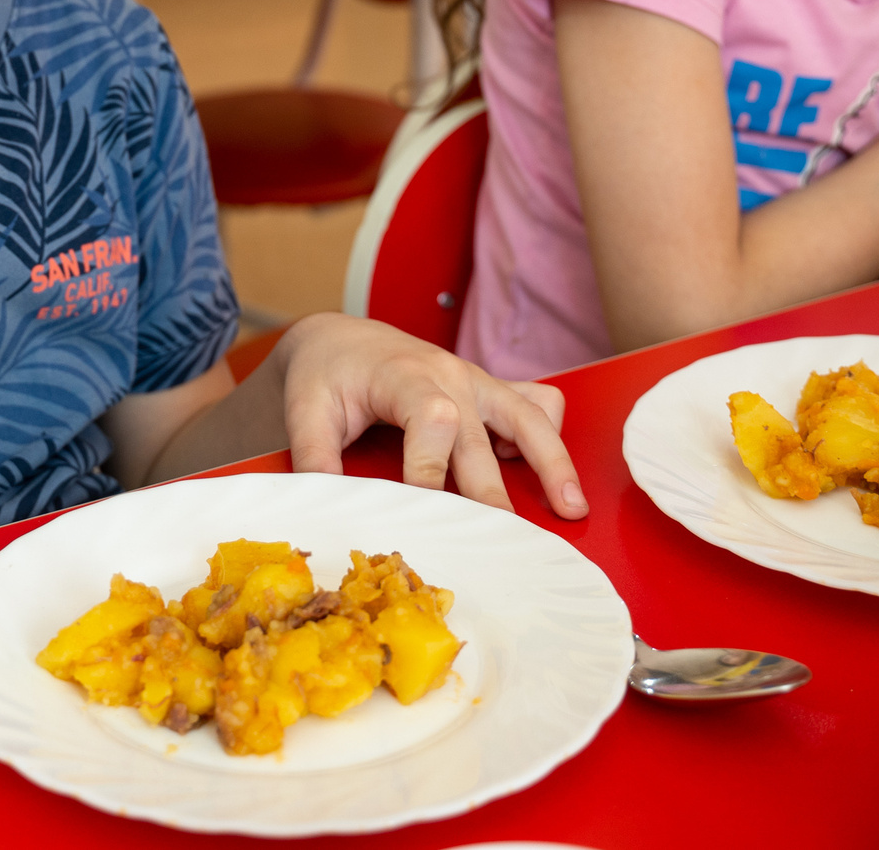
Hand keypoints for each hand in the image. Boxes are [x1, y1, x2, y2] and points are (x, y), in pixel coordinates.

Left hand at [270, 313, 586, 518]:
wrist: (341, 340)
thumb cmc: (325, 374)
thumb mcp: (306, 411)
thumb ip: (315, 457)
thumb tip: (326, 506)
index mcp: (405, 375)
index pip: (434, 420)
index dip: (430, 469)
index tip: (422, 510)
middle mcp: (449, 375)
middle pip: (483, 435)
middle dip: (493, 490)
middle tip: (506, 539)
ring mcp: (475, 381)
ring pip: (528, 416)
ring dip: (553, 461)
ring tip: (573, 508)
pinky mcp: (487, 390)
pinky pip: (535, 404)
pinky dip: (548, 436)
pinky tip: (547, 476)